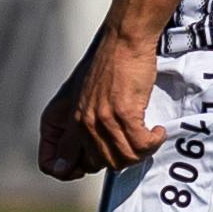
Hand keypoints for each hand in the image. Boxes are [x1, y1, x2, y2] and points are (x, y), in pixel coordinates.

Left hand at [49, 27, 164, 177]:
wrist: (124, 41)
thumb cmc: (107, 65)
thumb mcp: (81, 96)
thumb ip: (80, 126)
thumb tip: (82, 161)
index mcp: (64, 120)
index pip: (55, 165)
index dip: (76, 170)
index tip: (98, 162)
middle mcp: (80, 122)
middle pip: (99, 165)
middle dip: (120, 159)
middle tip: (133, 144)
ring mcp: (101, 119)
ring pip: (122, 159)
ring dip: (141, 152)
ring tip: (148, 138)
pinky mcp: (124, 113)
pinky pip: (141, 145)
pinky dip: (153, 142)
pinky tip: (157, 131)